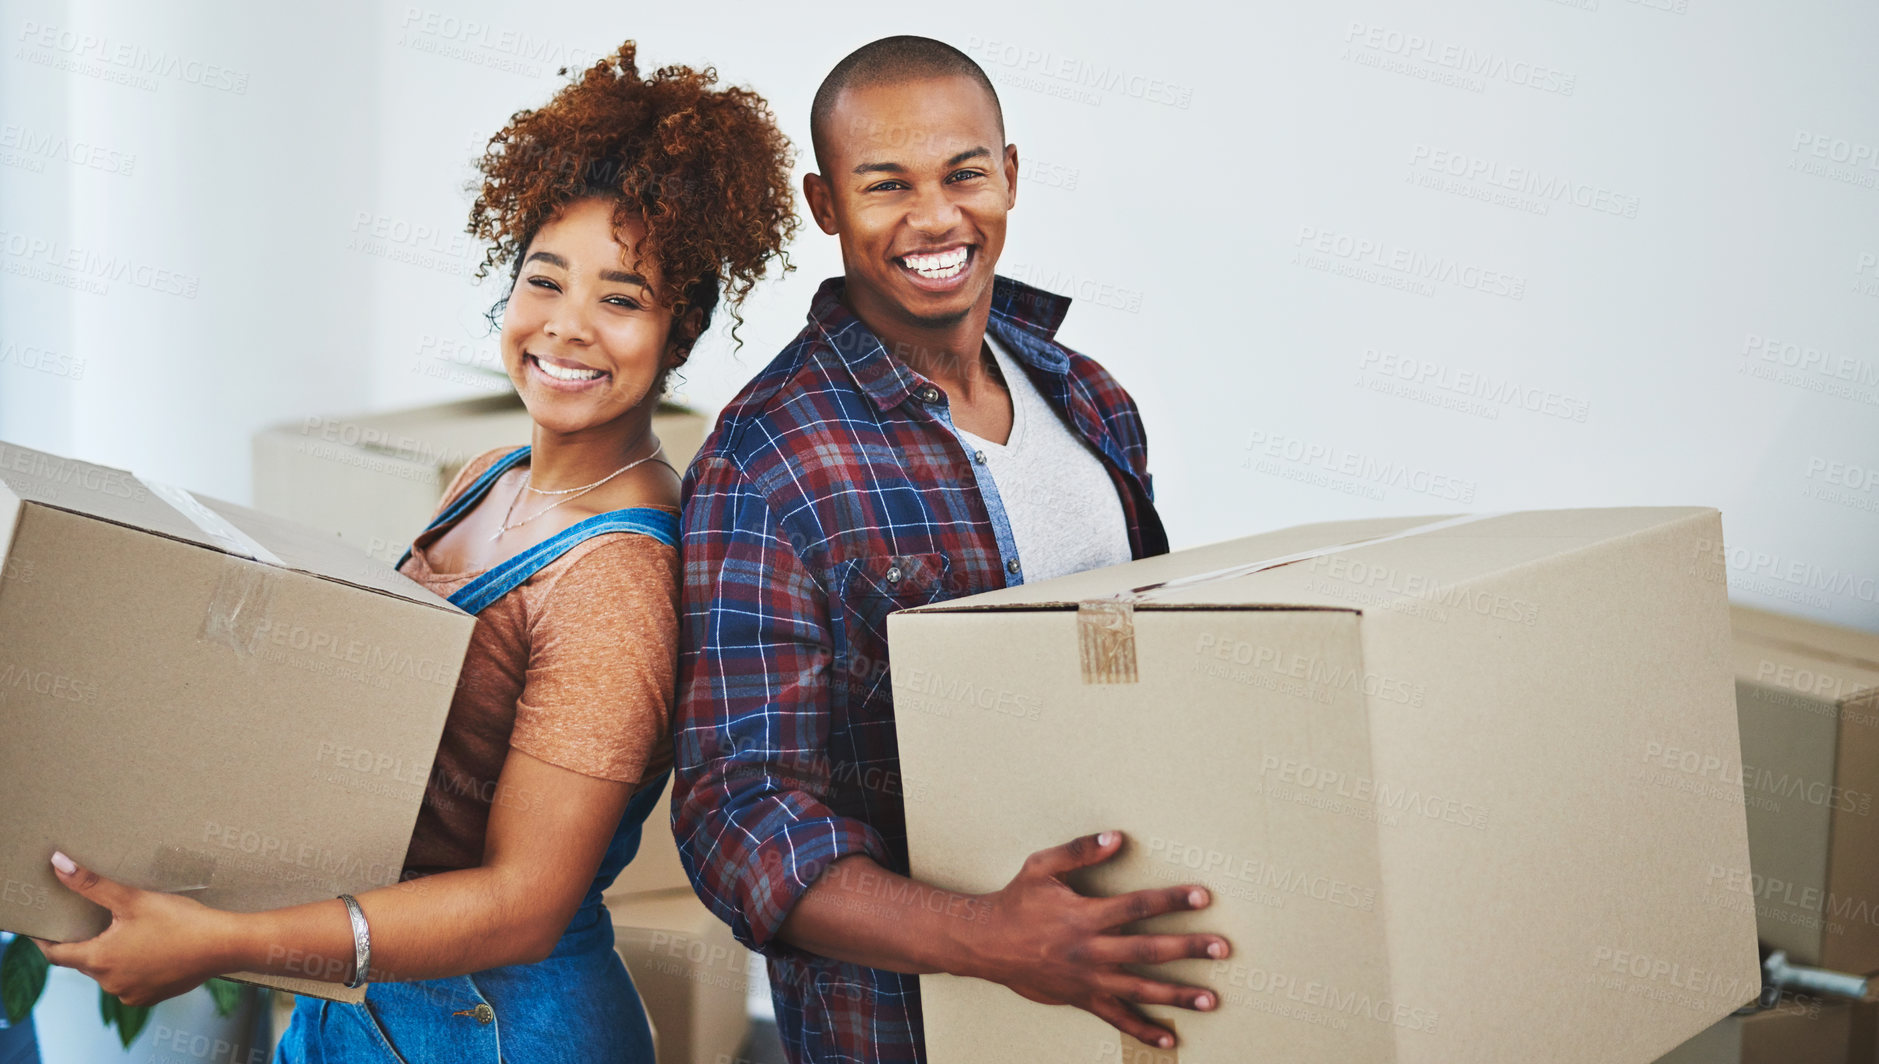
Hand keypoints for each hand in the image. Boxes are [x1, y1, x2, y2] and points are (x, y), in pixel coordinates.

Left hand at [33, 851, 232, 1006]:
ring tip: (130, 931)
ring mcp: (132, 993)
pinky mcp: (152, 995)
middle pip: (86, 960)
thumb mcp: (133, 899)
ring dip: (113, 954)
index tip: (45, 928)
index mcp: (100, 960)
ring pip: (110, 971)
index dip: (48, 940)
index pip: (57, 954)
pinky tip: (150, 948)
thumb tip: (59, 865)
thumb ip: (92, 884)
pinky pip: (131, 980)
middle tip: (98, 920)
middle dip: (89, 941)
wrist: (223, 944)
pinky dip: (134, 966)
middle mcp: (110, 983)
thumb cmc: (180, 921)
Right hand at [963, 831, 1229, 1049]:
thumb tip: (1116, 838)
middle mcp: (1091, 950)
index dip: (1172, 900)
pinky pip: (1117, 1018)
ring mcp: (1088, 979)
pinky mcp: (1082, 998)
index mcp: (1085, 915)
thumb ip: (1079, 851)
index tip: (1203, 896)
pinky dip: (1144, 1029)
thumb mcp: (1041, 867)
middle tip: (1222, 947)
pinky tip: (1170, 1037)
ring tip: (1211, 999)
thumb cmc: (1016, 901)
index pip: (1138, 906)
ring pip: (1140, 990)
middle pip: (1148, 951)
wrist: (986, 943)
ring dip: (1177, 995)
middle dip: (1188, 949)